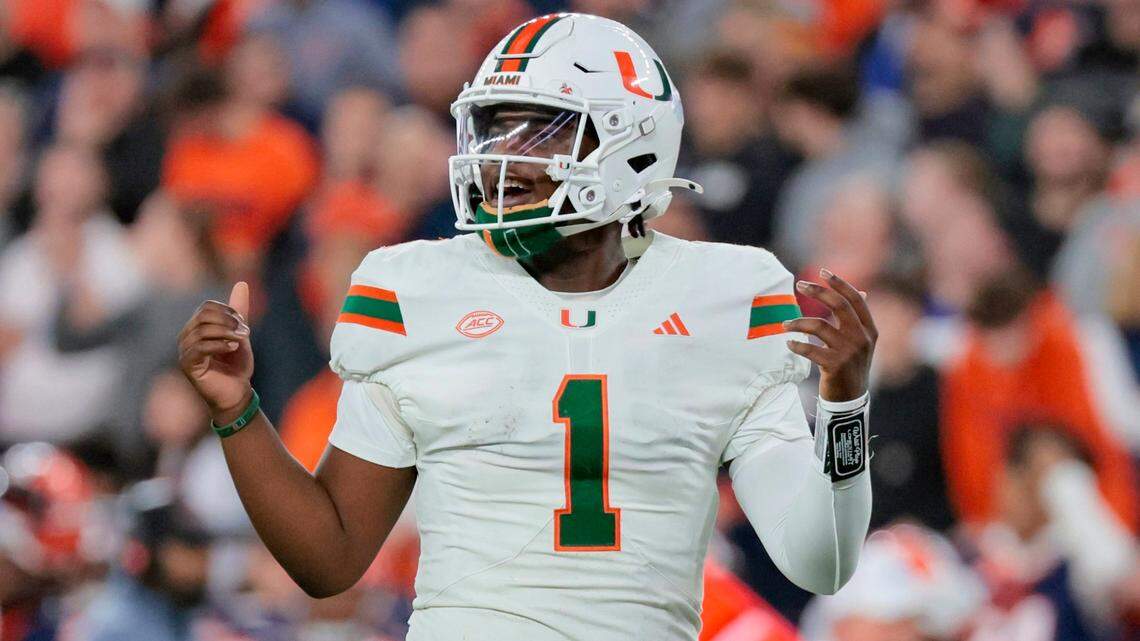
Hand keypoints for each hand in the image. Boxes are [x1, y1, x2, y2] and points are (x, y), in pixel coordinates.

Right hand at [178, 282, 253, 421]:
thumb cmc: (236, 366)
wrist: (236, 393)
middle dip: (228, 321)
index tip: (244, 324)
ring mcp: (184, 351)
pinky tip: (232, 348)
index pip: (206, 307)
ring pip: (202, 330)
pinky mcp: (188, 365)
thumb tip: (242, 283)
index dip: (227, 311)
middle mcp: (186, 337)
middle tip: (246, 332)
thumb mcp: (241, 334)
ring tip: (241, 341)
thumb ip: (239, 311)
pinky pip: (199, 347)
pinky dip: (219, 345)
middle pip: (203, 316)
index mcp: (197, 328)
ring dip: (226, 333)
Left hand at [783, 268, 876, 401]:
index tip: (824, 272)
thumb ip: (859, 319)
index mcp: (870, 330)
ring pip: (819, 326)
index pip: (855, 300)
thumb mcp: (862, 342)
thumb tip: (862, 291)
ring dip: (798, 323)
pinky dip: (796, 344)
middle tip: (799, 285)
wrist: (850, 400)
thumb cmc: (852, 367)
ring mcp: (849, 352)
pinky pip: (810, 349)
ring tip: (784, 325)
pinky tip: (789, 343)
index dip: (840, 284)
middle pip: (838, 306)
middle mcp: (862, 338)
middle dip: (818, 292)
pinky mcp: (835, 366)